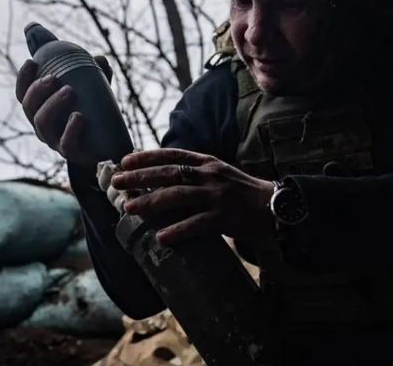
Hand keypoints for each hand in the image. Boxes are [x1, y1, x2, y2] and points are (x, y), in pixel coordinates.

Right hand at [14, 55, 112, 163]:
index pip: (24, 94)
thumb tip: (100, 59)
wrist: (109, 148)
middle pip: (29, 108)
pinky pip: (66, 144)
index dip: (23, 79)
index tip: (31, 62)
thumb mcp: (94, 91)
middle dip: (37, 90)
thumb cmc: (94, 115)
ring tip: (68, 91)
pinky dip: (70, 129)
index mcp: (42, 110)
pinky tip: (78, 116)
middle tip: (53, 78)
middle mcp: (43, 126)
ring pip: (42, 124)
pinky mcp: (71, 154)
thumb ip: (95, 75)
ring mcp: (55, 141)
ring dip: (52, 104)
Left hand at [110, 148, 274, 245]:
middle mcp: (210, 175)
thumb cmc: (243, 192)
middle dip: (140, 177)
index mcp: (207, 162)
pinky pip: (196, 224)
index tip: (125, 160)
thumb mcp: (219, 173)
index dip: (147, 156)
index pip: (172, 155)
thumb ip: (195, 173)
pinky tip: (161, 237)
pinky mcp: (224, 217)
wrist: (275, 205)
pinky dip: (178, 230)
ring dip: (151, 202)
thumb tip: (164, 177)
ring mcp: (217, 196)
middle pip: (168, 173)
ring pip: (177, 196)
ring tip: (130, 209)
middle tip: (117, 182)